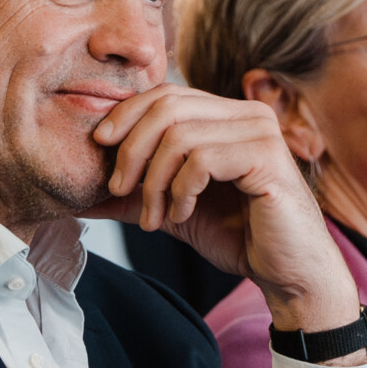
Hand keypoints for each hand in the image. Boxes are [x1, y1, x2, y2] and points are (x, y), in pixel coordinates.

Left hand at [89, 84, 359, 335]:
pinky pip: (202, 159)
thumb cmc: (237, 237)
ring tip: (154, 216)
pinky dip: (181, 190)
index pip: (165, 93)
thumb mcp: (172, 209)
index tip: (100, 148)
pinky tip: (183, 214)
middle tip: (120, 190)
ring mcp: (260, 132)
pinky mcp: (267, 157)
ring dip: (154, 181)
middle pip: (167, 106)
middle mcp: (246, 113)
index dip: (126, 115)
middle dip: (131, 149)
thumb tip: (79, 195)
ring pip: (179, 135)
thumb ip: (132, 196)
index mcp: (226, 115)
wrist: (287, 274)